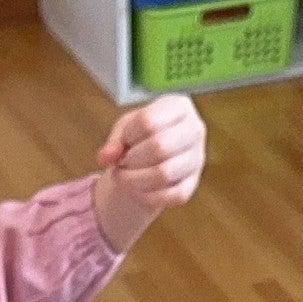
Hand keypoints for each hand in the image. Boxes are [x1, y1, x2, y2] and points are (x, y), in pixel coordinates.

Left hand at [91, 94, 205, 250]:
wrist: (154, 158)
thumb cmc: (140, 136)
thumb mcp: (124, 129)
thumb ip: (114, 141)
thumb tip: (105, 158)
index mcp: (179, 106)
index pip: (148, 121)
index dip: (128, 135)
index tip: (124, 141)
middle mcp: (195, 130)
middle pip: (159, 147)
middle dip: (132, 158)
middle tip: (123, 162)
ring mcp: (197, 159)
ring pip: (164, 174)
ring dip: (135, 179)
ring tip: (125, 176)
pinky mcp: (192, 184)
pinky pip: (171, 195)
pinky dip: (147, 196)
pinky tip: (137, 190)